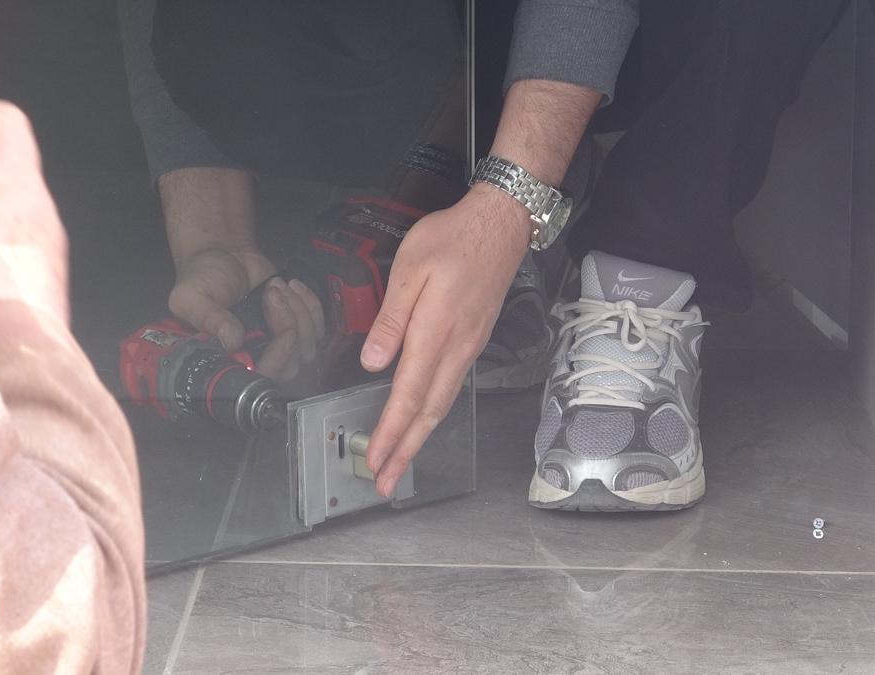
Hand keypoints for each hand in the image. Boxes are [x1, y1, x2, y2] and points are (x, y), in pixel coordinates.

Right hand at [169, 246, 323, 380]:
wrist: (223, 253)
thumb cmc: (202, 277)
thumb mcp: (192, 297)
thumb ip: (208, 319)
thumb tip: (232, 341)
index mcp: (229, 359)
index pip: (262, 378)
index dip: (278, 360)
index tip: (285, 333)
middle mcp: (256, 356)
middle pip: (291, 364)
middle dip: (288, 325)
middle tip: (271, 294)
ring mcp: (278, 343)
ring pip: (307, 346)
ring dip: (299, 312)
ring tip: (276, 286)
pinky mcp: (296, 326)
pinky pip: (318, 327)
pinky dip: (311, 304)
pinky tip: (294, 285)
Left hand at [360, 183, 530, 496]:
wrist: (500, 225)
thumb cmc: (452, 238)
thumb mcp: (409, 268)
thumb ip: (391, 318)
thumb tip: (374, 362)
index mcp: (434, 333)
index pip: (407, 395)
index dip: (391, 433)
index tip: (376, 461)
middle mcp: (455, 348)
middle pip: (428, 412)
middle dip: (405, 451)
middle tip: (385, 482)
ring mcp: (468, 347)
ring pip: (441, 404)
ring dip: (419, 437)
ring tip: (401, 461)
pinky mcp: (473, 341)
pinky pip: (451, 387)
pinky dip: (433, 413)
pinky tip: (422, 419)